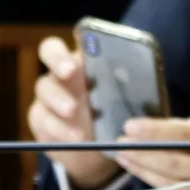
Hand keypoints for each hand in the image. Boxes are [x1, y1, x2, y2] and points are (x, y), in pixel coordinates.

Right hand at [27, 36, 119, 189]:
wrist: (97, 149)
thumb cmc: (116, 116)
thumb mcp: (127, 101)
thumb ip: (132, 89)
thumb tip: (147, 88)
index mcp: (84, 60)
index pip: (72, 40)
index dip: (73, 42)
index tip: (80, 51)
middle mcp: (62, 72)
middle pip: (48, 52)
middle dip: (59, 61)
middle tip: (71, 73)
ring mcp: (48, 95)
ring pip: (43, 88)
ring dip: (58, 100)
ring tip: (74, 113)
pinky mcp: (42, 120)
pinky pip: (43, 120)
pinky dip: (59, 130)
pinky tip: (75, 138)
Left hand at [116, 113, 189, 189]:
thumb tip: (169, 126)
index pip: (187, 136)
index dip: (155, 131)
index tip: (130, 126)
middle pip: (174, 163)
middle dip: (141, 152)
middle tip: (118, 142)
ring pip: (172, 183)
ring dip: (143, 170)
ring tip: (123, 157)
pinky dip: (159, 183)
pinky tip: (144, 172)